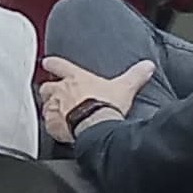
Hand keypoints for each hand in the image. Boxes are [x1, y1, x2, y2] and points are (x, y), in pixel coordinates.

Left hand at [36, 55, 152, 142]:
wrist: (97, 126)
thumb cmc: (107, 105)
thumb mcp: (124, 87)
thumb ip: (135, 75)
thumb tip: (148, 66)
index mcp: (76, 78)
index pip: (58, 65)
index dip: (52, 64)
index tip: (48, 62)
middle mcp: (61, 91)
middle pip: (46, 86)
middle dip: (49, 89)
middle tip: (55, 94)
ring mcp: (55, 107)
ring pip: (45, 105)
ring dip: (50, 107)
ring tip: (58, 113)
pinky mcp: (53, 124)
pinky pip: (48, 124)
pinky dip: (52, 126)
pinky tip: (58, 129)